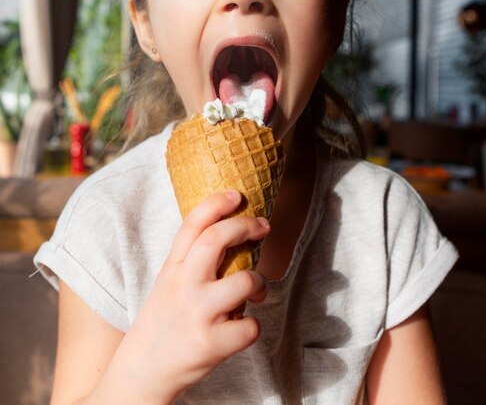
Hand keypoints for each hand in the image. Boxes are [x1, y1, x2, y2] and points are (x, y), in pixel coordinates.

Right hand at [105, 190, 269, 403]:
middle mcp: (183, 286)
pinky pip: (251, 326)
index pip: (192, 224)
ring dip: (259, 282)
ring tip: (256, 291)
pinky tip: (240, 329)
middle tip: (263, 226)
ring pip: (245, 280)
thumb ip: (192, 260)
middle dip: (246, 225)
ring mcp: (197, 314)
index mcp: (171, 268)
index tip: (235, 194)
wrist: (139, 375)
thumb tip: (234, 235)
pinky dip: (252, 327)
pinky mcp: (210, 344)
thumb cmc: (162, 323)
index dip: (215, 203)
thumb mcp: (168, 283)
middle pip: (218, 239)